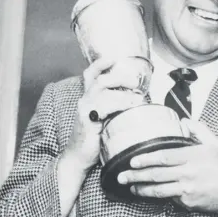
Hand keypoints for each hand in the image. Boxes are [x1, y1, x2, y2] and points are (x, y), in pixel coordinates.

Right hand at [61, 57, 144, 172]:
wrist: (78, 158)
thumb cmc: (95, 139)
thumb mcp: (105, 119)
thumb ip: (115, 108)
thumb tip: (138, 99)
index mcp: (88, 98)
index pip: (91, 75)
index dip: (101, 64)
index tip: (114, 58)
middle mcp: (85, 100)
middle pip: (100, 80)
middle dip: (120, 77)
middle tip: (136, 83)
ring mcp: (85, 110)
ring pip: (104, 92)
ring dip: (124, 94)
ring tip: (138, 100)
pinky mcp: (87, 120)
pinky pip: (104, 107)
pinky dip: (119, 105)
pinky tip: (130, 108)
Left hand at [118, 119, 217, 216]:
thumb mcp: (215, 143)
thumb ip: (199, 129)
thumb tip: (183, 121)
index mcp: (192, 156)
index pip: (164, 157)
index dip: (146, 159)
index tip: (133, 160)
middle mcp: (188, 173)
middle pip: (156, 174)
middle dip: (136, 176)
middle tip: (121, 176)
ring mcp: (187, 190)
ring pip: (158, 190)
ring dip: (142, 189)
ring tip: (130, 186)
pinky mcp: (188, 202)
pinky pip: (169, 198)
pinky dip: (157, 195)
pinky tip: (148, 193)